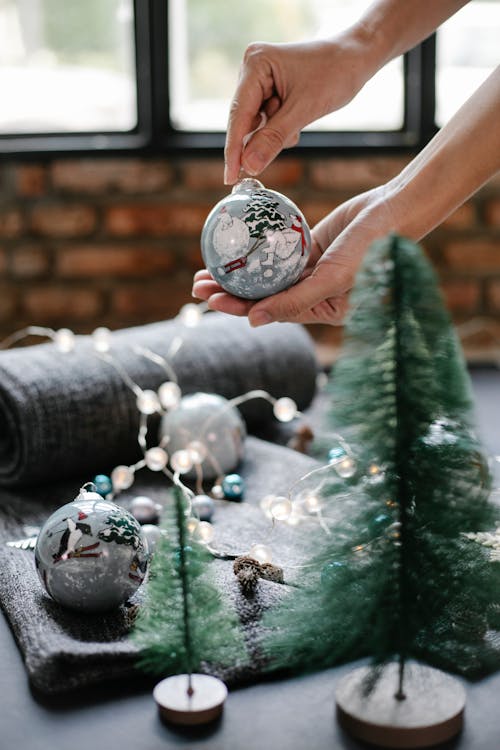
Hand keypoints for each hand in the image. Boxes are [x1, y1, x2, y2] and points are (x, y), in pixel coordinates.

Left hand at [192, 185, 395, 325]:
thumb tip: (254, 322)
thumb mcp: (332, 280)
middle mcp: (313, 295)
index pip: (271, 312)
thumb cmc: (372, 250)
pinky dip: (255, 250)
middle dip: (229, 291)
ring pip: (265, 275)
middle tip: (197, 285)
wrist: (395, 210)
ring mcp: (310, 271)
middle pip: (263, 295)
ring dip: (237, 272)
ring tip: (206, 268)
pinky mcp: (309, 249)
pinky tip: (232, 246)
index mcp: (321, 311)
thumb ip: (294, 302)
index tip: (211, 299)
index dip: (238, 307)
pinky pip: (277, 252)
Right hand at [224, 35, 371, 184]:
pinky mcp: (269, 89)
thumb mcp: (304, 110)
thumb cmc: (335, 73)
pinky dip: (281, 128)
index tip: (231, 178)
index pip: (238, 115)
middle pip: (245, 121)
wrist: (356, 58)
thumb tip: (249, 166)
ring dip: (276, 133)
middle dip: (264, 136)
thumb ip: (273, 139)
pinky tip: (298, 118)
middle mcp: (252, 69)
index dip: (234, 149)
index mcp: (255, 64)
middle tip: (288, 138)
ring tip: (299, 118)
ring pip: (257, 125)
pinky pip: (267, 121)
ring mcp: (260, 80)